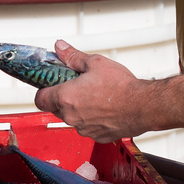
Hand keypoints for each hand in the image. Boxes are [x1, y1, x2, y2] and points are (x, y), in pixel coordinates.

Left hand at [32, 40, 155, 141]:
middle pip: (56, 109)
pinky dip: (92, 119)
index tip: (51, 86)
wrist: (143, 106)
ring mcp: (84, 129)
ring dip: (78, 109)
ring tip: (95, 97)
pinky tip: (104, 109)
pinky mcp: (97, 136)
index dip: (44, 91)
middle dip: (63, 98)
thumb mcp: (95, 63)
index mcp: (66, 97)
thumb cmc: (121, 87)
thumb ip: (73, 57)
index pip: (40, 99)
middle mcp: (71, 116)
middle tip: (77, 87)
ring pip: (72, 119)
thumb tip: (60, 48)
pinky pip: (87, 127)